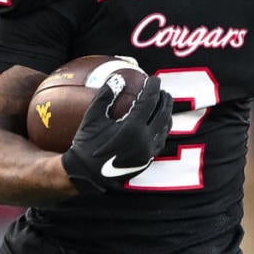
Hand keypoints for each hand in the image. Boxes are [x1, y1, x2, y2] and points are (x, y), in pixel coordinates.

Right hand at [60, 74, 172, 193]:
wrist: (87, 175)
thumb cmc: (87, 144)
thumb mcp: (92, 118)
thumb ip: (105, 96)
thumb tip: (117, 78)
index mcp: (132, 129)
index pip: (149, 102)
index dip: (153, 88)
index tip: (153, 78)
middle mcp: (144, 141)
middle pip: (162, 114)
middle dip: (164, 99)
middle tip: (162, 90)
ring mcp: (148, 153)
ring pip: (165, 129)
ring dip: (166, 114)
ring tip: (163, 104)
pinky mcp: (147, 161)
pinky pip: (160, 141)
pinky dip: (162, 129)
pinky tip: (157, 123)